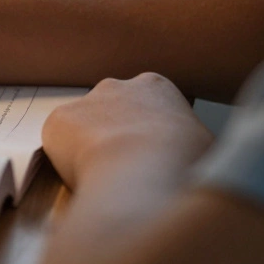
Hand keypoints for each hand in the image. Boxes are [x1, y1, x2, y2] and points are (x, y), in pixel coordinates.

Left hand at [42, 72, 213, 189]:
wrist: (142, 171)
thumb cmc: (183, 162)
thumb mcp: (206, 147)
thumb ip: (190, 142)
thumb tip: (191, 158)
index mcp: (156, 87)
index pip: (147, 104)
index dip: (147, 132)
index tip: (149, 154)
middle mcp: (117, 86)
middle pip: (111, 110)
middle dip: (115, 135)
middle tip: (124, 167)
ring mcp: (84, 101)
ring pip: (83, 127)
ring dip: (91, 148)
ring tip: (105, 177)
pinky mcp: (58, 120)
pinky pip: (61, 142)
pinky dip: (68, 160)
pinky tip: (84, 176)